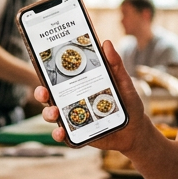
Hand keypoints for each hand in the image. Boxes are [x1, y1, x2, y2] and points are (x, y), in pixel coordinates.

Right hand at [36, 40, 154, 151]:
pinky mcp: (77, 134)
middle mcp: (72, 101)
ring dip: (48, 113)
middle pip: (50, 96)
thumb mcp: (123, 82)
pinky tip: (61, 133)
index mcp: (79, 86)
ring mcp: (73, 118)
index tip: (41, 66)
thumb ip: (115, 65)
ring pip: (52, 115)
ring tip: (55, 112)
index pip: (59, 78)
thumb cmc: (128, 103)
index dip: (47, 72)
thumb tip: (106, 43)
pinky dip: (59, 135)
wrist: (136, 130)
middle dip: (41, 93)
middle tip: (44, 92)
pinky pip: (63, 135)